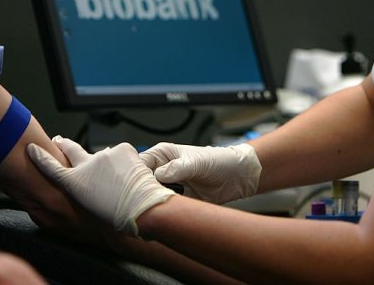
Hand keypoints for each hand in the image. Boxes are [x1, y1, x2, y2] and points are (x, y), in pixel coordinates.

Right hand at [27, 137, 174, 235]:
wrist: (141, 207)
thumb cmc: (117, 214)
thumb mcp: (92, 204)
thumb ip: (87, 187)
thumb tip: (92, 172)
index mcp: (74, 183)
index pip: (52, 168)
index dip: (41, 158)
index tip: (32, 148)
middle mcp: (86, 165)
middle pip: (71, 149)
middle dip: (63, 144)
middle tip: (58, 140)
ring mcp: (104, 155)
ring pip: (105, 156)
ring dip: (108, 163)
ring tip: (119, 180)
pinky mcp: (122, 148)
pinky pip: (122, 153)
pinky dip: (126, 161)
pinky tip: (132, 173)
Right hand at [140, 142, 260, 203]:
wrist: (238, 177)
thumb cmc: (219, 161)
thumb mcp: (198, 162)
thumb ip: (177, 168)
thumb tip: (158, 175)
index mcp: (162, 155)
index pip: (138, 165)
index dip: (134, 177)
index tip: (137, 190)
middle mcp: (162, 171)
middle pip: (141, 185)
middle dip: (141, 196)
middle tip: (146, 205)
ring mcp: (169, 187)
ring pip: (150, 199)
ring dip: (153, 207)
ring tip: (156, 212)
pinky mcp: (177, 202)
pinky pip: (165, 210)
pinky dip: (163, 215)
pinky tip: (164, 219)